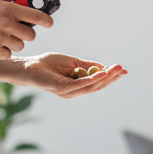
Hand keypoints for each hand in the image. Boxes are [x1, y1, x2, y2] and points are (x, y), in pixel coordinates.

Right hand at [0, 0, 53, 60]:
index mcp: (8, 9)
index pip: (36, 16)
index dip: (46, 20)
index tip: (49, 23)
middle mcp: (6, 24)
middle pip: (31, 35)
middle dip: (26, 34)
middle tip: (17, 30)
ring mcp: (0, 38)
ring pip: (20, 45)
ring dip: (15, 43)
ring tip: (3, 36)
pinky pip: (9, 54)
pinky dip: (4, 51)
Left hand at [2, 53, 127, 97]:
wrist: (30, 66)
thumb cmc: (48, 64)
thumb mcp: (72, 62)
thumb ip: (86, 65)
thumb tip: (103, 67)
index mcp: (77, 85)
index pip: (97, 83)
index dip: (110, 77)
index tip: (122, 70)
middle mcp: (74, 91)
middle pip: (97, 86)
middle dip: (111, 78)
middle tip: (123, 70)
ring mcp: (69, 92)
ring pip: (91, 86)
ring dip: (105, 78)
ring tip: (116, 70)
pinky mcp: (62, 89)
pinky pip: (80, 84)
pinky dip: (91, 79)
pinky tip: (101, 73)